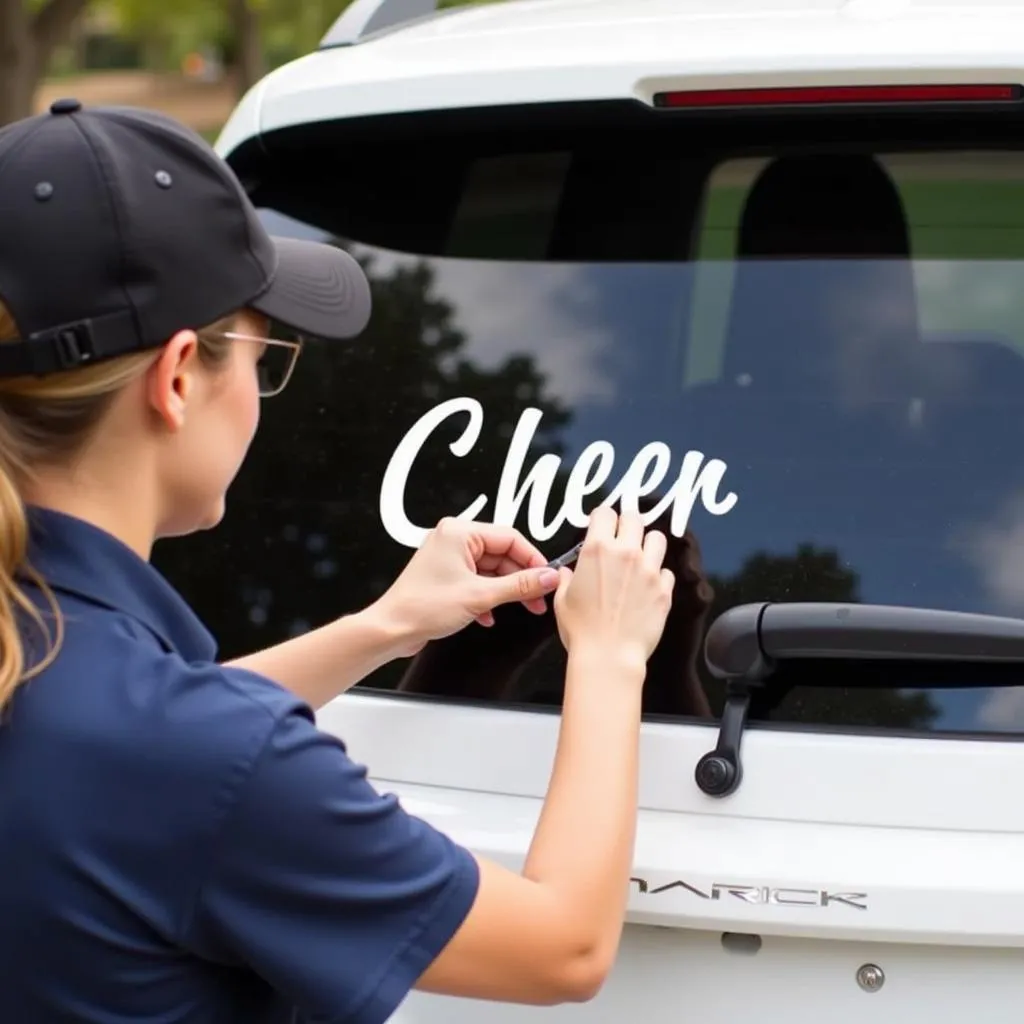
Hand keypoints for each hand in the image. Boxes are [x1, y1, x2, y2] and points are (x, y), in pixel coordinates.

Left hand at [374, 518, 560, 656]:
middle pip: (501, 553)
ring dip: (506, 590)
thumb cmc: (421, 607)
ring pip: (491, 569)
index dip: (532, 558)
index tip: (547, 576)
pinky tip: (490, 615)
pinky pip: (477, 580)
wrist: (391, 630)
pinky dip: (488, 597)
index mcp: (459, 532)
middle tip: (538, 597)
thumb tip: (547, 577)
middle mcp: (453, 540)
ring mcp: (448, 558)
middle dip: (521, 578)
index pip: (510, 537)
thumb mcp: (480, 596)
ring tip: (524, 607)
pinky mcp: (445, 577)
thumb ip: (519, 586)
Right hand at [553, 507, 673, 670]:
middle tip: (622, 538)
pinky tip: (648, 587)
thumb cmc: (581, 630)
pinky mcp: (664, 590)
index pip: (605, 513)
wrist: (609, 656)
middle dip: (627, 524)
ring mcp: (649, 570)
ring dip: (648, 545)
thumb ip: (567, 578)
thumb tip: (569, 572)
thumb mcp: (562, 600)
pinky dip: (658, 576)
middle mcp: (626, 553)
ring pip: (657, 539)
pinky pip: (666, 572)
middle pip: (634, 518)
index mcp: (597, 550)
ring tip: (640, 559)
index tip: (601, 527)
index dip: (602, 519)